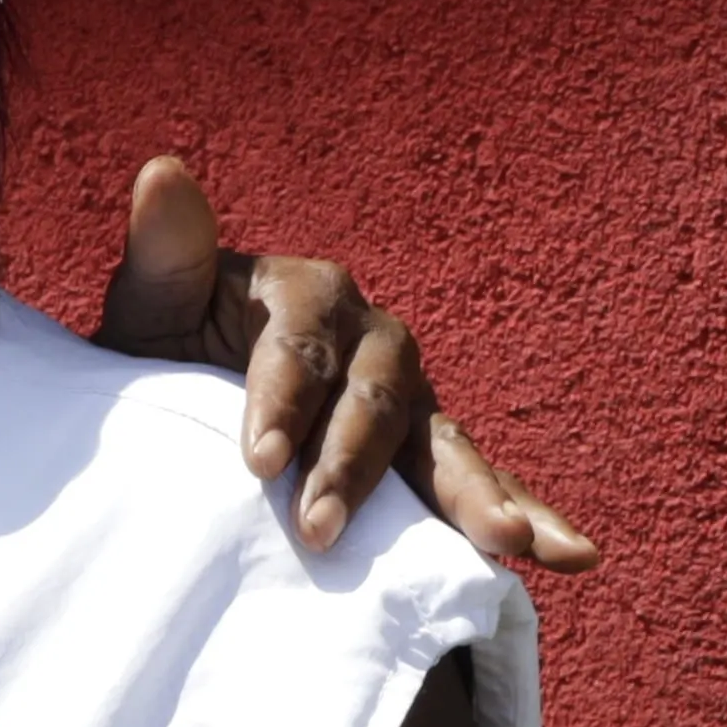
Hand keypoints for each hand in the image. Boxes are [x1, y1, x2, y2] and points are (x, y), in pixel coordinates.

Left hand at [95, 155, 597, 571]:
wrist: (181, 396)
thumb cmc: (166, 345)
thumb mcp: (154, 299)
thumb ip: (165, 246)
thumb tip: (160, 172)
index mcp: (311, 295)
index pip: (300, 350)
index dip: (280, 403)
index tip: (254, 461)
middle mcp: (373, 339)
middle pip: (373, 403)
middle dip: (351, 467)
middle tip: (321, 528)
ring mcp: (408, 397)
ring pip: (442, 446)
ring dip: (476, 495)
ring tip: (508, 542)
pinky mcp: (426, 451)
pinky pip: (476, 483)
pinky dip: (527, 516)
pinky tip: (572, 555)